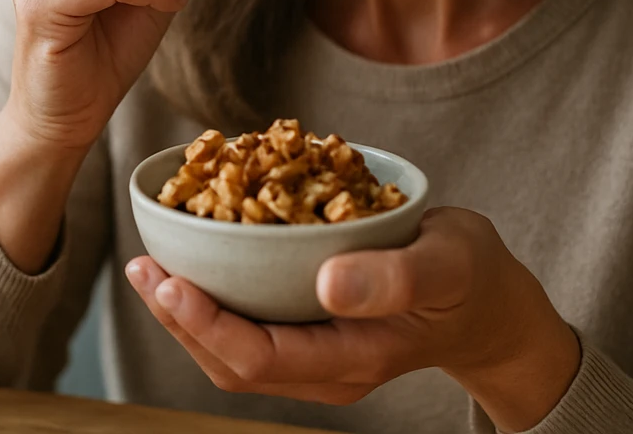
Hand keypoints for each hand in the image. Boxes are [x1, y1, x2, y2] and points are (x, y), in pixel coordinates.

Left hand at [125, 207, 581, 431]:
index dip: (205, 324)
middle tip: (140, 267)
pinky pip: (250, 330)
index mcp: (354, 356)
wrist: (491, 303)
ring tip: (148, 267)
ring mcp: (318, 359)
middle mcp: (327, 369)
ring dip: (185, 313)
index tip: (169, 281)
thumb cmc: (472, 277)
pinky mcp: (313, 335)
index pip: (259, 356)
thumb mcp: (447, 265)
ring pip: (233, 352)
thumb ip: (394, 278)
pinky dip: (213, 301)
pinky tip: (194, 263)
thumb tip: (327, 282)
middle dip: (179, 319)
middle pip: (231, 361)